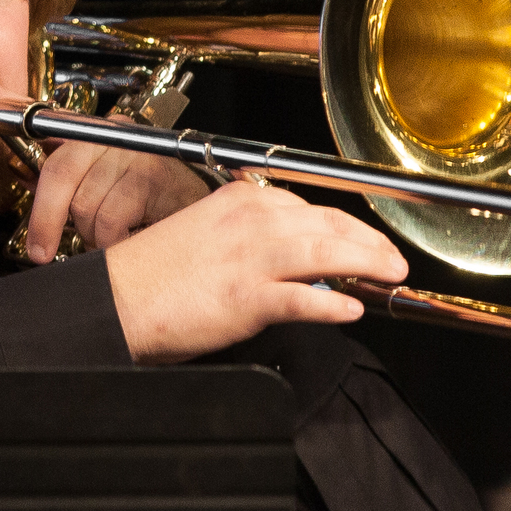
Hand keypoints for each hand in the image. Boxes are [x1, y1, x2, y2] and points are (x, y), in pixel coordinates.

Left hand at [24, 144, 209, 260]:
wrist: (206, 206)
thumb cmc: (154, 200)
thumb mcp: (106, 185)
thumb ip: (72, 187)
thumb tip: (32, 201)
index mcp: (98, 134)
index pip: (56, 163)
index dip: (41, 207)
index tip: (37, 244)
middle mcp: (117, 135)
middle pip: (65, 179)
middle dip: (53, 223)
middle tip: (51, 251)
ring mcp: (136, 154)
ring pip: (87, 205)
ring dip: (94, 235)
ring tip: (113, 238)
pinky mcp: (155, 178)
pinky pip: (112, 219)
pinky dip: (114, 241)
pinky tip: (129, 241)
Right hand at [101, 180, 407, 360]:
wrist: (116, 301)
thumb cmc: (154, 274)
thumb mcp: (208, 234)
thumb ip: (252, 235)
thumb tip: (292, 254)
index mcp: (243, 201)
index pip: (313, 207)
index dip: (350, 225)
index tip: (368, 240)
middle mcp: (252, 221)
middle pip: (330, 224)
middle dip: (371, 242)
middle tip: (395, 260)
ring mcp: (251, 258)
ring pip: (326, 253)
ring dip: (367, 263)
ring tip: (391, 276)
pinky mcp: (246, 297)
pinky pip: (301, 297)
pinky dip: (330, 303)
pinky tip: (352, 310)